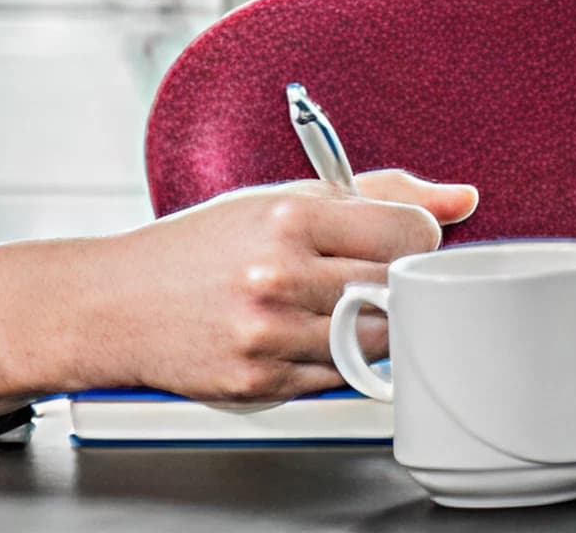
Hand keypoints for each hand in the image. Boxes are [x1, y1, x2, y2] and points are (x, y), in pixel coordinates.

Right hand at [0, 169, 476, 416]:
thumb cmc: (201, 247)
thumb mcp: (285, 198)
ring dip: (368, 327)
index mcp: (291, 217)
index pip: (411, 233)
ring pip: (372, 340)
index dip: (418, 240)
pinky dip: (334, 361)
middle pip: (395, 289)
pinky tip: (305, 337)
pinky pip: (335, 379)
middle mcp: (278, 275)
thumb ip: (381, 193)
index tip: (402, 243)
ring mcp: (267, 334)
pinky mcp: (257, 381)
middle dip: (393, 285)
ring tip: (333, 306)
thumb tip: (462, 200)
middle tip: (365, 277)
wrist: (113, 304)